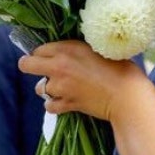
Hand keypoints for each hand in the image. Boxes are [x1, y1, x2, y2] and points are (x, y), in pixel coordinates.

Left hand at [18, 40, 144, 120]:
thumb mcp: (100, 49)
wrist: (127, 96)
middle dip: (31, 65)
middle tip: (44, 70)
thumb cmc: (121, 68)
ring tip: (63, 87)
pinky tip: (66, 101)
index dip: (44, 52)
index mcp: (68, 49)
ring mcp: (61, 88)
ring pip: (39, 88)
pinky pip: (49, 106)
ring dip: (48, 87)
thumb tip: (69, 52)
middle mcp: (59, 67)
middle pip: (26, 65)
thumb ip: (79, 50)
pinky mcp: (66, 104)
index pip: (40, 48)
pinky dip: (55, 104)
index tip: (52, 55)